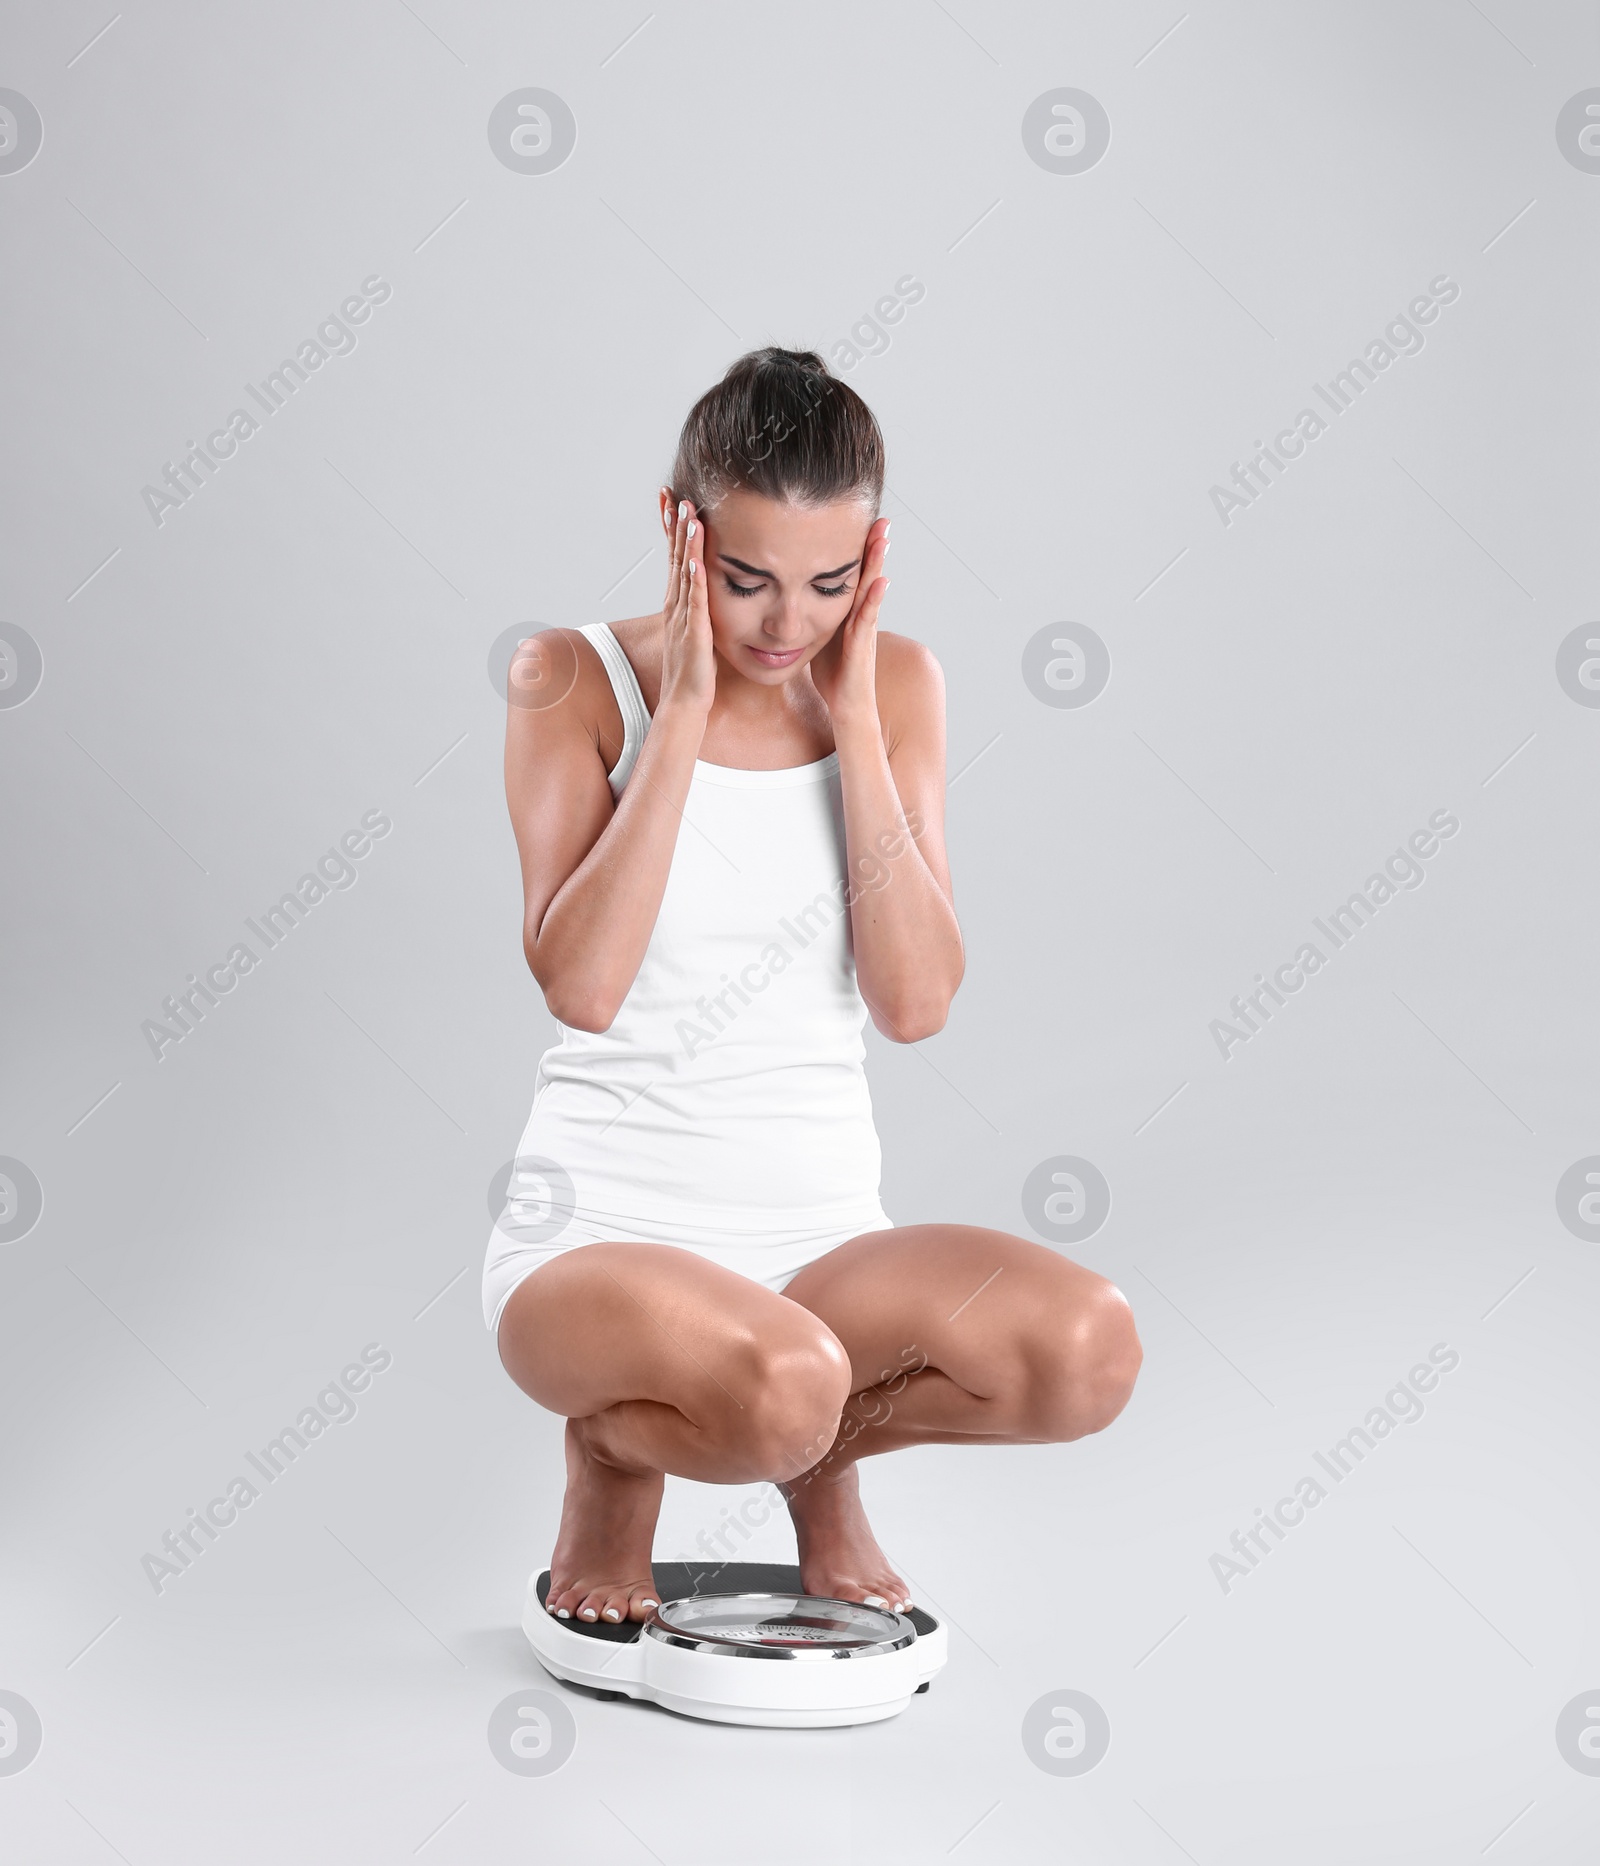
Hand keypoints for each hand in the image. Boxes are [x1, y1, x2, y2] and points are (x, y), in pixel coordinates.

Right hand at [656, 490, 714, 718]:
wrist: (685, 703)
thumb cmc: (694, 672)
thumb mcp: (698, 631)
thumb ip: (701, 609)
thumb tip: (709, 591)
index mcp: (678, 604)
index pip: (674, 558)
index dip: (672, 529)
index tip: (671, 499)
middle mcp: (676, 606)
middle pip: (673, 557)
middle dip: (674, 525)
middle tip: (673, 493)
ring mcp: (683, 619)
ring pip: (683, 574)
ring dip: (685, 543)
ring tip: (688, 513)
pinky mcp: (695, 635)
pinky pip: (696, 603)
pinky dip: (696, 580)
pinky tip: (696, 559)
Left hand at [809, 516, 889, 728]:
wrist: (848, 709)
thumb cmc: (835, 676)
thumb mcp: (822, 637)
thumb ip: (817, 616)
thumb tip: (798, 597)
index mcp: (849, 613)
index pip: (854, 575)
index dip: (858, 550)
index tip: (860, 522)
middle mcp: (861, 617)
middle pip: (868, 575)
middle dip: (874, 547)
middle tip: (881, 518)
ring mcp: (864, 631)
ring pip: (873, 591)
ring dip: (879, 564)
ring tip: (885, 537)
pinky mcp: (862, 647)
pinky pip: (868, 619)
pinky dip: (874, 600)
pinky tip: (881, 581)